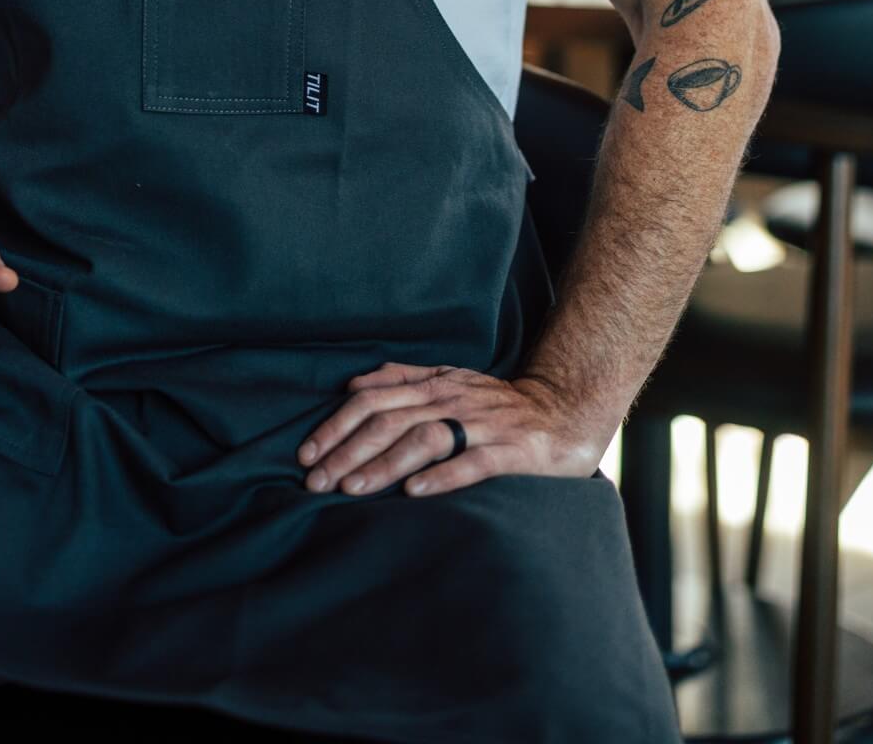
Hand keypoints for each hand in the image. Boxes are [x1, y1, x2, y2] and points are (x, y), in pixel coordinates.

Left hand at [295, 360, 609, 497]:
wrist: (566, 409)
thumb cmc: (498, 403)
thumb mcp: (449, 381)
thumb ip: (403, 379)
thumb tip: (353, 384)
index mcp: (433, 383)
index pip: (372, 399)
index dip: (336, 424)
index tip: (306, 453)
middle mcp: (451, 398)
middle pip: (389, 420)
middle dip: (347, 449)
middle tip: (315, 480)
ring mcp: (481, 424)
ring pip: (423, 438)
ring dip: (383, 464)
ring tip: (351, 488)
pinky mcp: (511, 450)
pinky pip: (473, 462)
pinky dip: (441, 476)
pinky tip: (414, 493)